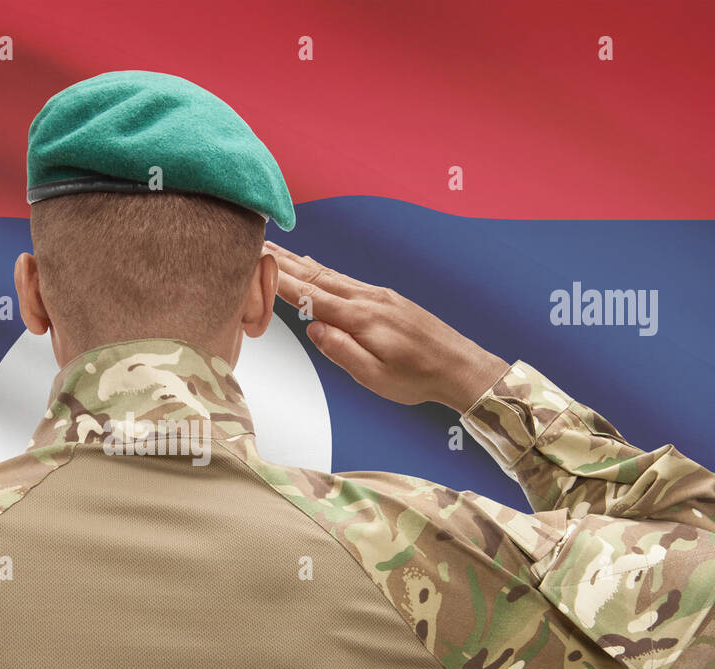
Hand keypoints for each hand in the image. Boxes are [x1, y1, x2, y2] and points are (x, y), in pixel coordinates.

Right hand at [265, 240, 508, 412]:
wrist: (459, 366)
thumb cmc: (417, 378)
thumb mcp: (373, 377)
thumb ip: (341, 351)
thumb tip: (313, 328)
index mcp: (361, 318)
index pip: (310, 296)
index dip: (279, 280)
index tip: (255, 263)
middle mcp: (368, 299)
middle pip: (316, 276)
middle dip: (284, 261)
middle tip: (257, 244)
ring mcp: (378, 295)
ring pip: (330, 274)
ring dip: (301, 262)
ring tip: (277, 250)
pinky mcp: (386, 298)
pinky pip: (346, 279)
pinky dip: (323, 270)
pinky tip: (314, 267)